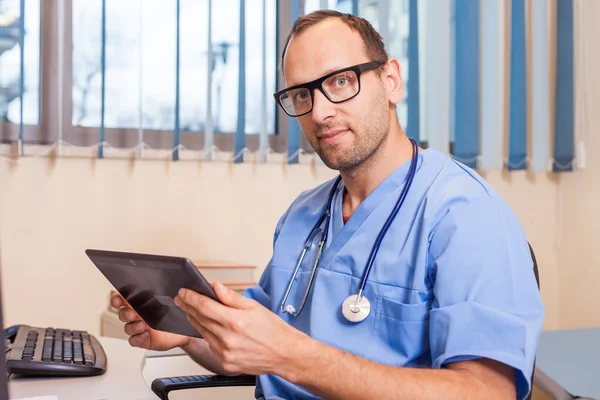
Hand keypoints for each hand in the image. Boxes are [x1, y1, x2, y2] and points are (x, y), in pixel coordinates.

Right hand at [111, 293, 190, 351]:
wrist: (183, 331)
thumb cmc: (174, 314)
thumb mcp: (167, 301)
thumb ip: (158, 295)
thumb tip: (156, 283)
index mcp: (140, 304)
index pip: (122, 300)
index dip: (116, 299)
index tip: (118, 300)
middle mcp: (137, 316)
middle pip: (122, 314)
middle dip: (126, 313)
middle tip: (134, 313)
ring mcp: (139, 328)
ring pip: (127, 327)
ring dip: (133, 326)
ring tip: (142, 325)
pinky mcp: (142, 340)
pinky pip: (133, 340)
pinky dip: (137, 338)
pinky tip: (145, 334)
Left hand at [174, 282, 305, 376]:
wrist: (284, 354)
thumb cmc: (273, 330)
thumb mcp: (254, 306)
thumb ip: (231, 297)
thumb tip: (215, 287)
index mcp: (235, 322)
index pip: (204, 306)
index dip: (191, 297)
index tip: (184, 292)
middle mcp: (228, 339)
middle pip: (200, 319)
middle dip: (188, 307)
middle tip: (182, 298)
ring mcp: (225, 353)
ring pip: (203, 332)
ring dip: (195, 320)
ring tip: (191, 310)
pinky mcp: (225, 363)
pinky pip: (210, 345)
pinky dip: (207, 334)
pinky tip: (209, 327)